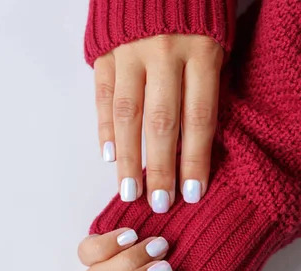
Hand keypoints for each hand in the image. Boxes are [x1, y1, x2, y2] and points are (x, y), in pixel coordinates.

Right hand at [94, 35, 222, 211]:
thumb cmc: (194, 9)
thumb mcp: (216, 39)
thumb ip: (206, 82)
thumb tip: (194, 137)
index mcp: (201, 51)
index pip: (198, 116)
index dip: (194, 158)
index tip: (191, 192)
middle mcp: (164, 54)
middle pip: (161, 122)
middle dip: (160, 166)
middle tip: (158, 203)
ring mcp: (130, 54)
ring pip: (127, 114)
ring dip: (127, 157)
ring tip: (128, 189)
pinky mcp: (105, 53)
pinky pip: (103, 97)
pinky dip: (104, 128)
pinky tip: (107, 156)